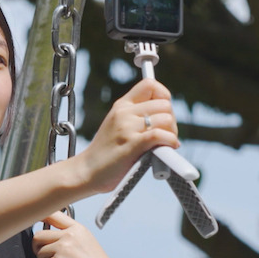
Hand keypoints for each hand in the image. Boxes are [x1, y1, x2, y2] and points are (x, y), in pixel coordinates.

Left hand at [33, 212, 127, 257]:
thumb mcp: (87, 244)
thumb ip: (70, 236)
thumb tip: (49, 237)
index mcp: (78, 229)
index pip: (53, 214)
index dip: (39, 216)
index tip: (34, 220)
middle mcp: (70, 235)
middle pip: (39, 235)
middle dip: (38, 247)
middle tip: (46, 257)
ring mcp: (63, 248)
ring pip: (39, 252)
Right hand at [75, 79, 178, 193]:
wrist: (86, 172)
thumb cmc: (105, 154)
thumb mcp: (117, 125)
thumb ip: (136, 117)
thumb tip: (167, 118)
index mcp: (121, 105)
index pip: (150, 85)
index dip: (164, 96)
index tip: (164, 113)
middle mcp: (124, 112)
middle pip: (164, 104)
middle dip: (172, 120)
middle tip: (167, 135)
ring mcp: (127, 128)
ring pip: (166, 119)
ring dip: (172, 133)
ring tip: (165, 144)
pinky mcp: (132, 145)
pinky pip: (160, 135)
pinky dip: (170, 142)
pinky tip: (167, 148)